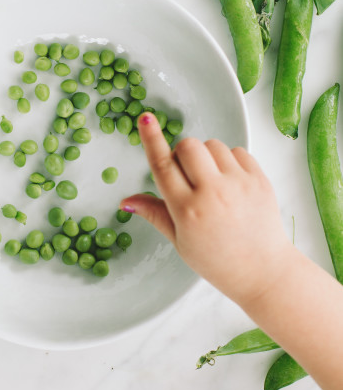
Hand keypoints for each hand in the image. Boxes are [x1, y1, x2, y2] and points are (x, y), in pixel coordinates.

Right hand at [120, 114, 292, 306]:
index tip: (145, 118)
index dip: (152, 139)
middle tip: (188, 175)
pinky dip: (229, 161)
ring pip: (212, 145)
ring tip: (212, 181)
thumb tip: (126, 201)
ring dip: (206, 156)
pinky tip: (230, 183)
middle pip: (188, 146)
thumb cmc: (217, 260)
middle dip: (182, 154)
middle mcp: (213, 194)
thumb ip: (154, 213)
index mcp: (187, 210)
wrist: (263, 271)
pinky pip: (237, 150)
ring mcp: (239, 184)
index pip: (163, 165)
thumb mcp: (179, 241)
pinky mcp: (259, 179)